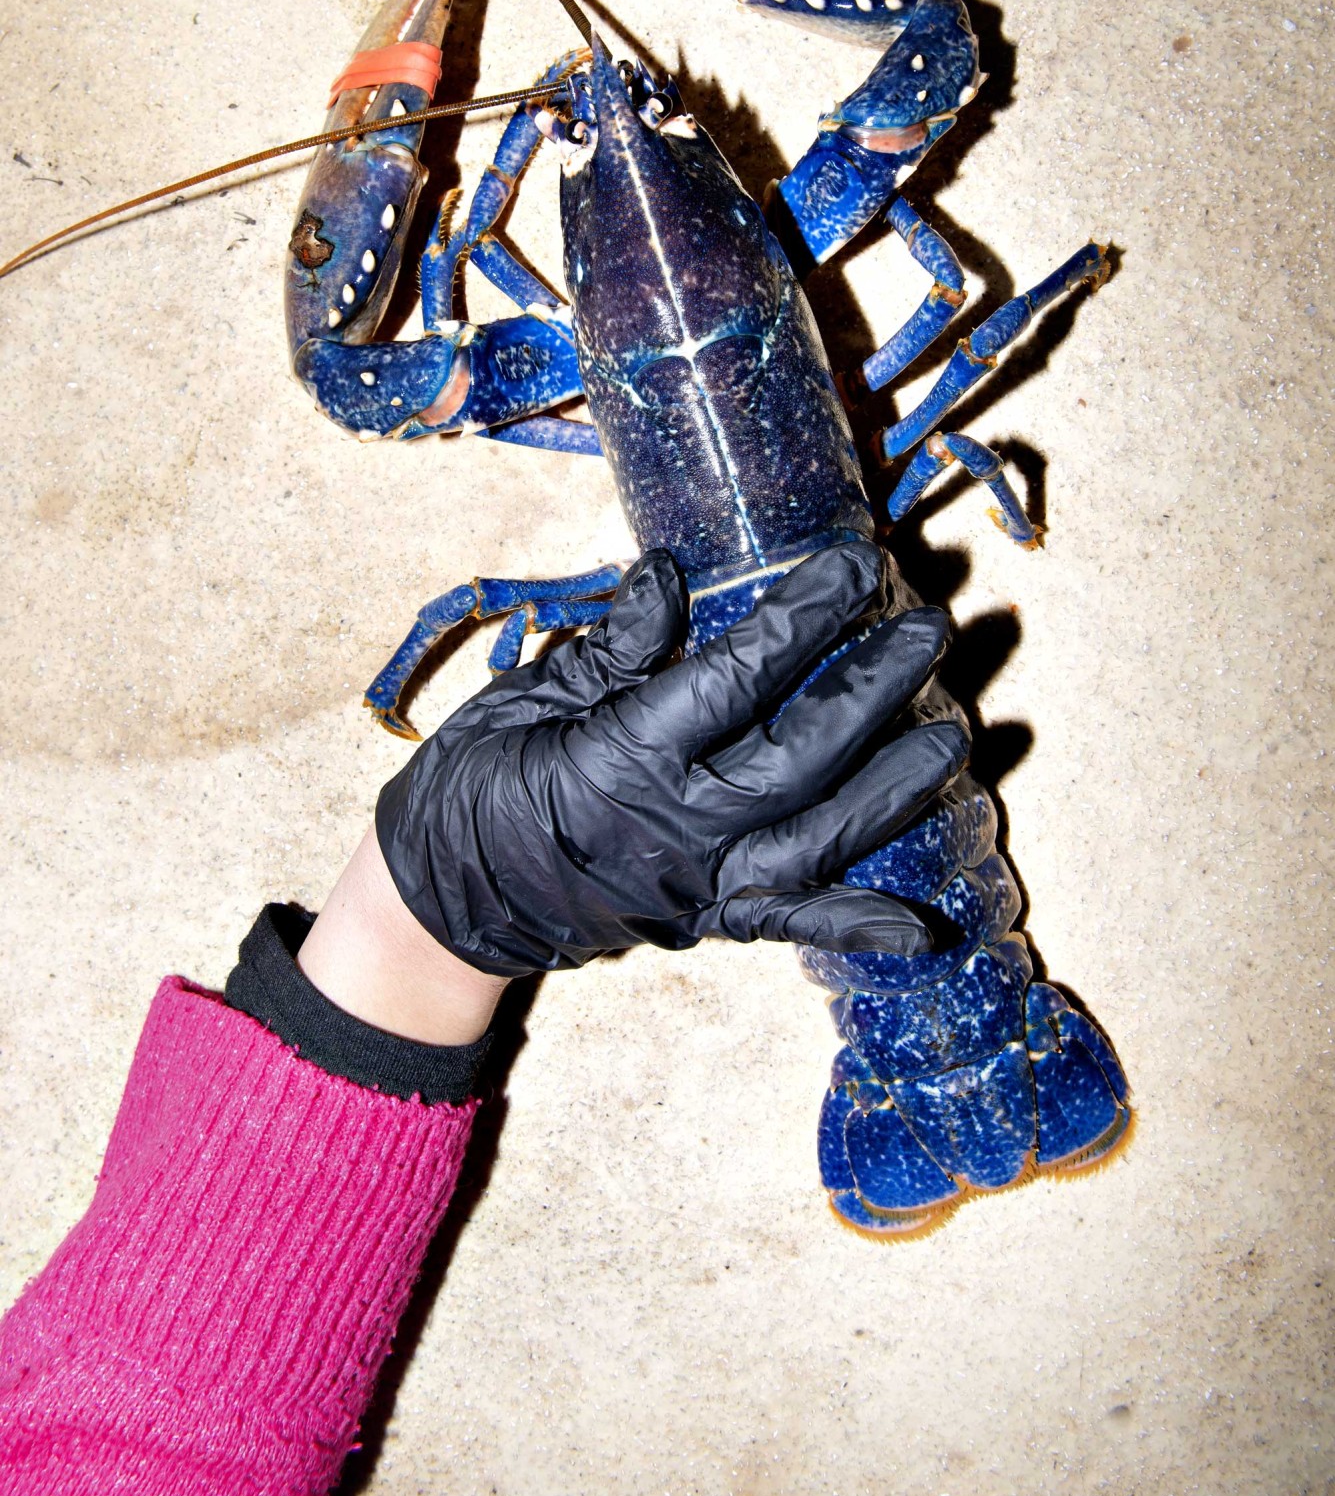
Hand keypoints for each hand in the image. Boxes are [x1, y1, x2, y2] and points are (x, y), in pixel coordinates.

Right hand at [376, 541, 967, 977]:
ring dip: (896, 785)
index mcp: (623, 757)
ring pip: (822, 836)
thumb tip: (670, 576)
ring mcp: (698, 885)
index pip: (736, 679)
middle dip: (874, 685)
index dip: (802, 619)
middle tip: (929, 625)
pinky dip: (861, 926)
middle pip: (803, 752)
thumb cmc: (478, 783)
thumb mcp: (531, 696)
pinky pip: (794, 929)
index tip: (853, 567)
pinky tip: (928, 926)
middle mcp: (676, 828)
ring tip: (957, 729)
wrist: (439, 903)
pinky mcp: (706, 925)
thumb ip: (611, 646)